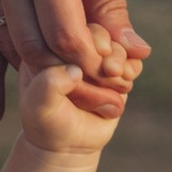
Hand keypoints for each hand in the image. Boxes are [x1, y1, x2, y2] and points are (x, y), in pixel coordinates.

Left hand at [12, 40, 144, 156]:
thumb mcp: (39, 108)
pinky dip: (132, 66)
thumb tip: (74, 70)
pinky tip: (127, 78)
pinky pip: (131, 56)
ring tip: (118, 76)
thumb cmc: (48, 123)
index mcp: (44, 46)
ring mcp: (94, 54)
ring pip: (115, 41)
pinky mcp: (115, 65)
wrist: (70, 142)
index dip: (81, 45)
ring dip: (120, 57)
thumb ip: (48, 86)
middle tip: (110, 70)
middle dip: (105, 49)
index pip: (64, 31)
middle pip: (94, 30)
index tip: (88, 63)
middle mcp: (71, 45)